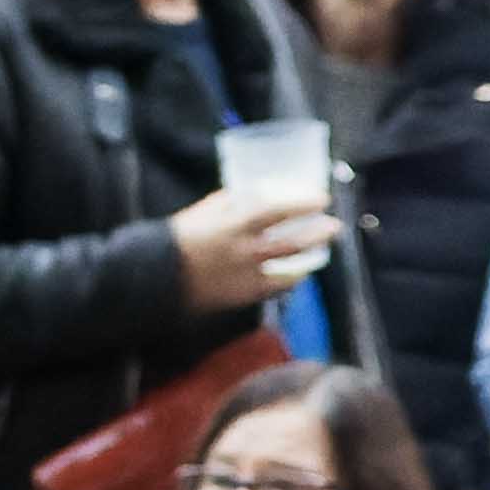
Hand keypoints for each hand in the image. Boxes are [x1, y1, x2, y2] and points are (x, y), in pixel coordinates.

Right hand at [170, 185, 338, 311]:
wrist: (155, 278)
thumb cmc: (178, 238)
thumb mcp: (205, 210)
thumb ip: (232, 201)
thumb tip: (256, 192)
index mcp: (234, 224)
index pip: (279, 210)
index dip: (304, 204)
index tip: (322, 199)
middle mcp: (244, 251)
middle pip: (292, 243)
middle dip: (317, 234)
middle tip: (333, 226)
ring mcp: (244, 277)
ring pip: (288, 269)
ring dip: (309, 259)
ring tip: (321, 252)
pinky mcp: (240, 296)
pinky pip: (274, 289)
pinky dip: (289, 281)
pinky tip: (298, 275)